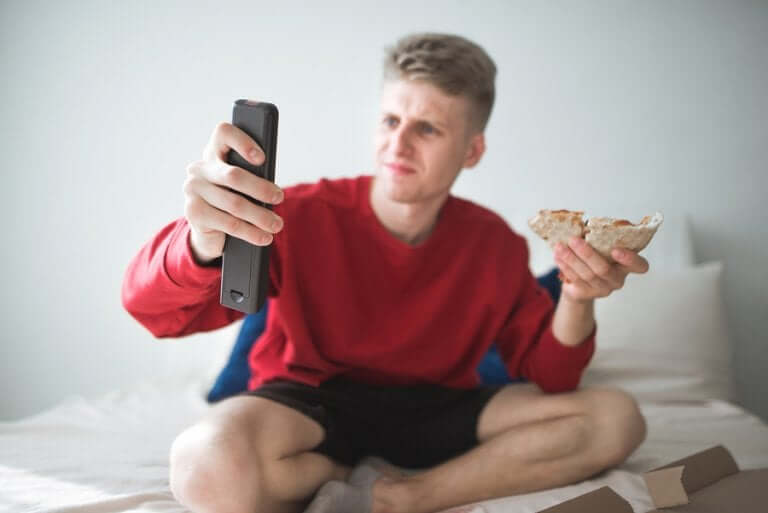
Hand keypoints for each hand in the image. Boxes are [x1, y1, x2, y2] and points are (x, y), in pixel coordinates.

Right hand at [183, 122, 284, 263]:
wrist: (208, 230)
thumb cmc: (232, 199)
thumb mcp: (241, 186)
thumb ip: (251, 177)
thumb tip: (272, 191)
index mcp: (213, 153)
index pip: (224, 133)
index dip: (243, 142)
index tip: (262, 159)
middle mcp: (199, 169)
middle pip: (233, 175)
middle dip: (261, 188)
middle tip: (279, 197)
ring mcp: (193, 191)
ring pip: (234, 204)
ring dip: (260, 216)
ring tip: (277, 224)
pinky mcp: (194, 213)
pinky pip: (229, 224)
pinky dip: (251, 232)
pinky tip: (264, 237)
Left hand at [553, 237, 649, 302]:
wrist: (580, 283)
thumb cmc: (595, 257)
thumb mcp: (601, 248)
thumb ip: (599, 240)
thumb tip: (580, 222)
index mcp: (626, 266)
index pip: (639, 266)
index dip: (630, 259)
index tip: (616, 249)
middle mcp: (617, 279)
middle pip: (603, 269)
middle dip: (587, 253)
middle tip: (573, 239)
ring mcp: (603, 289)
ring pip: (586, 274)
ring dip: (571, 259)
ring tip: (559, 247)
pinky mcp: (587, 294)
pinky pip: (575, 279)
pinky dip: (564, 266)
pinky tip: (557, 257)